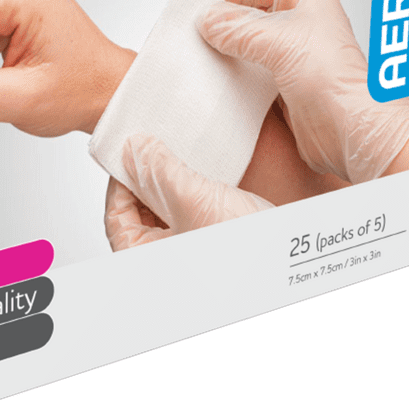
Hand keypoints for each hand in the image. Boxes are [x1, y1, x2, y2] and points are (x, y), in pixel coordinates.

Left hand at [105, 135, 273, 249]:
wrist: (293, 256)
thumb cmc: (245, 249)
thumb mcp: (192, 199)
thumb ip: (158, 171)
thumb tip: (135, 148)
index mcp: (144, 259)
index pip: (115, 217)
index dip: (119, 182)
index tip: (128, 155)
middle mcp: (163, 260)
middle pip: (138, 216)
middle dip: (144, 182)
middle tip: (153, 153)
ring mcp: (186, 253)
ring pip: (163, 217)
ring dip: (168, 188)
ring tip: (177, 162)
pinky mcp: (209, 244)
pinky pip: (186, 219)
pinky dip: (188, 198)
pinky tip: (200, 179)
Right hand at [200, 0, 408, 183]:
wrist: (348, 130)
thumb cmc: (337, 80)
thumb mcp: (279, 41)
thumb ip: (236, 27)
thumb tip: (206, 20)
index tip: (202, 13)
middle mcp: (297, 15)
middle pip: (243, 6)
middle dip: (220, 21)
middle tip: (199, 34)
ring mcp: (286, 45)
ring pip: (241, 36)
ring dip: (222, 46)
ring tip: (205, 56)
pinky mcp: (277, 73)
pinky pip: (243, 63)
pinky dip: (227, 67)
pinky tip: (216, 75)